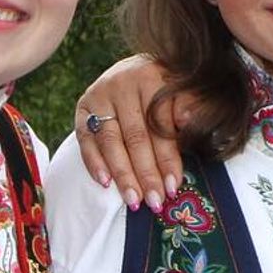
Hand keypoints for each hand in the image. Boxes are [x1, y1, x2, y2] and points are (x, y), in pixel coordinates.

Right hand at [73, 54, 186, 212]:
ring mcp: (100, 96)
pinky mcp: (83, 108)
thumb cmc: (164, 88)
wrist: (133, 70)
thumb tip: (189, 120)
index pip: (160, 125)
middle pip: (135, 136)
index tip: (174, 186)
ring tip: (134, 200)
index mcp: (152, 77)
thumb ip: (190, 104)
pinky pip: (86, 140)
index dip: (168, 157)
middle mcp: (122, 84)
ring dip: (122, 174)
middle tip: (155, 201)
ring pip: (111, 141)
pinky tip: (105, 183)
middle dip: (146, 173)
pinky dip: (94, 162)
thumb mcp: (182, 90)